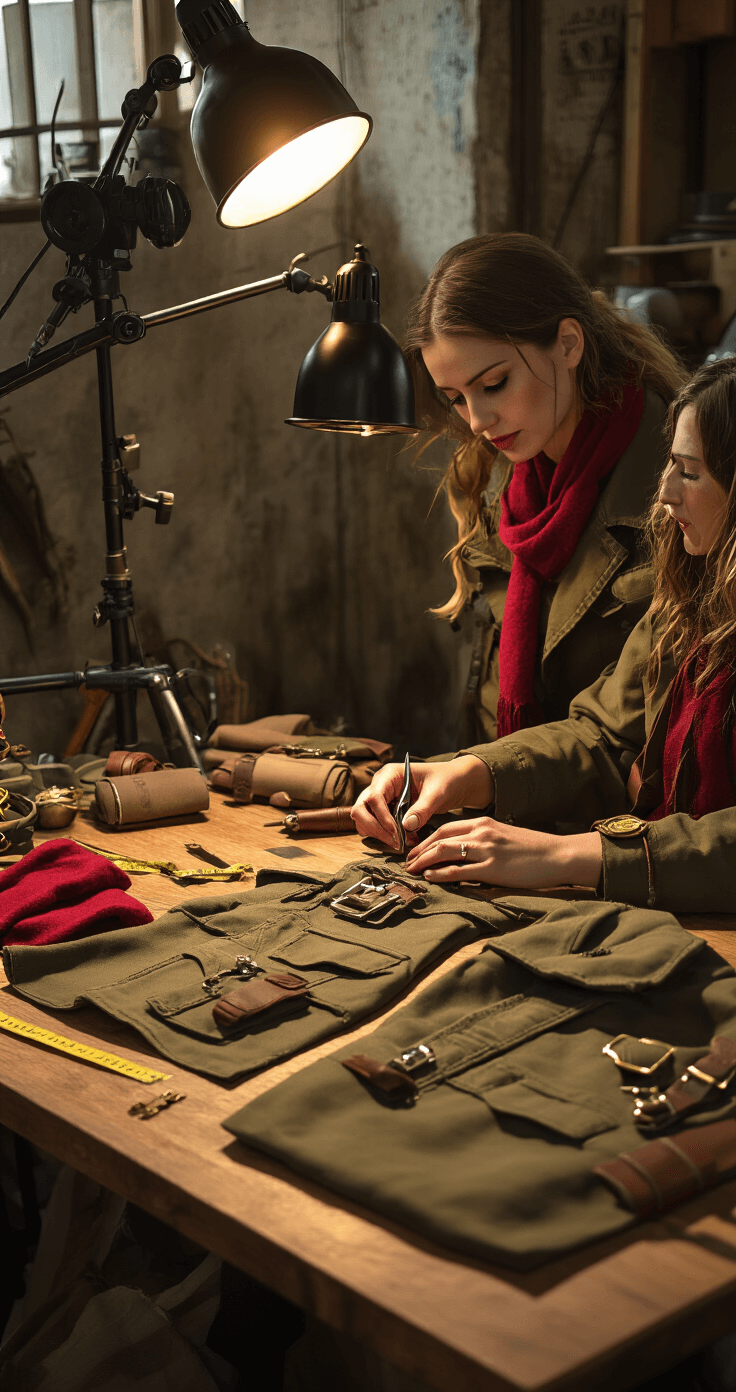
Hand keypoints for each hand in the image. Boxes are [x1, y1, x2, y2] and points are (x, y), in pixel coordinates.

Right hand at [351, 756, 493, 850]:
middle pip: (360, 809)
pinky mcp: (384, 810)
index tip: (396, 832)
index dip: (382, 817)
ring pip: (363, 820)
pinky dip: (385, 836)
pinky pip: (375, 826)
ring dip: (379, 834)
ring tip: (403, 842)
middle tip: (395, 842)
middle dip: (375, 829)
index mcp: (389, 774)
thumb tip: (406, 826)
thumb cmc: (445, 780)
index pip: (374, 797)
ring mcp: (380, 798)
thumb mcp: (437, 793)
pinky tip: (405, 839)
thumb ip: (422, 809)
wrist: (452, 782)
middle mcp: (380, 785)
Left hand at [404, 817, 602, 889]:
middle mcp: (482, 832)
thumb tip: (461, 852)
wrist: (557, 855)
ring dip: (424, 861)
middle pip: (439, 837)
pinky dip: (440, 873)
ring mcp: (486, 850)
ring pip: (444, 851)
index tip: (415, 850)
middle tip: (407, 862)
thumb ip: (482, 840)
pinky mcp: (492, 869)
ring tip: (412, 870)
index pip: (445, 827)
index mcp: (484, 823)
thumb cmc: (532, 849)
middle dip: (419, 850)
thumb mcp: (503, 836)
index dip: (425, 839)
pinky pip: (459, 870)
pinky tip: (430, 877)